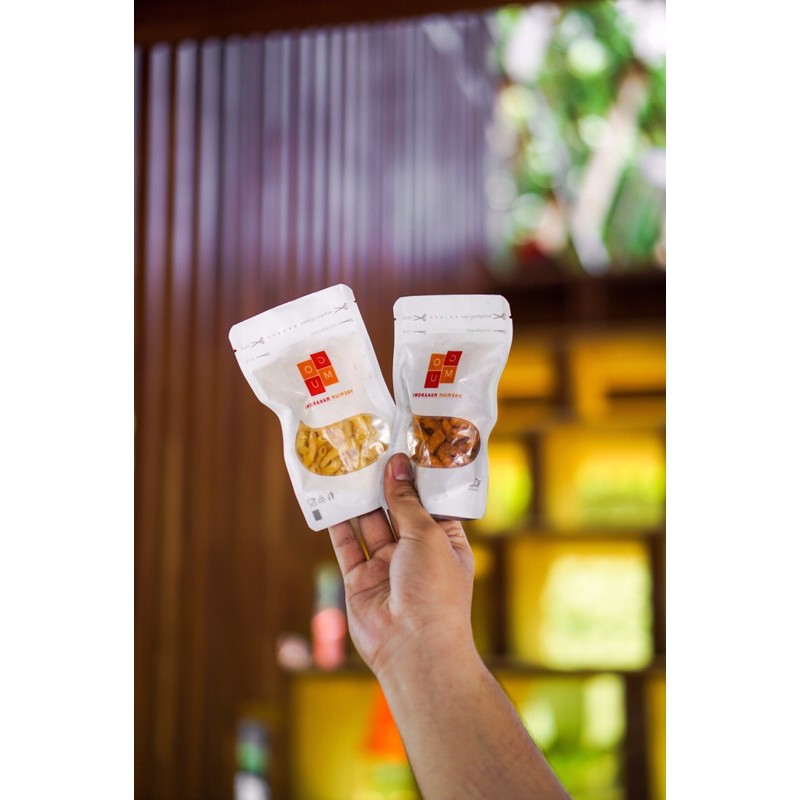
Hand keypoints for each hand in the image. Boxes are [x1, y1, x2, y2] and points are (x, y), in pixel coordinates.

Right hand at [328, 453, 475, 677]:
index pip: (429, 502)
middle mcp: (416, 552)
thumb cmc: (434, 590)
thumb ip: (406, 501)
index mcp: (445, 541)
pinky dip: (337, 524)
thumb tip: (397, 465)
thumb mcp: (427, 536)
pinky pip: (347, 546)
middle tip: (368, 448)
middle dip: (383, 482)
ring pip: (369, 524)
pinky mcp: (359, 580)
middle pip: (397, 509)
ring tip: (346, 464)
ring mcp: (387, 567)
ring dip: (359, 498)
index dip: (416, 477)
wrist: (413, 649)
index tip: (402, 446)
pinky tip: (329, 497)